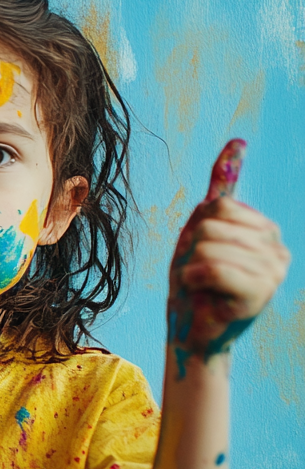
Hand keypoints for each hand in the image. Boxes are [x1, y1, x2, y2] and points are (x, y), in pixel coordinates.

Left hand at [167, 139, 290, 369]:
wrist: (191, 328)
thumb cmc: (194, 280)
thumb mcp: (201, 228)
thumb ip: (221, 189)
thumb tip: (238, 139)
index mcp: (264, 230)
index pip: (221, 204)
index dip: (197, 227)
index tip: (203, 251)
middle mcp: (277, 249)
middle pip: (211, 223)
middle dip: (192, 248)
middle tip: (200, 273)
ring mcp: (273, 273)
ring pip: (208, 245)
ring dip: (191, 266)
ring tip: (202, 286)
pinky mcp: (259, 295)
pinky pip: (212, 269)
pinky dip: (194, 279)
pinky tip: (202, 294)